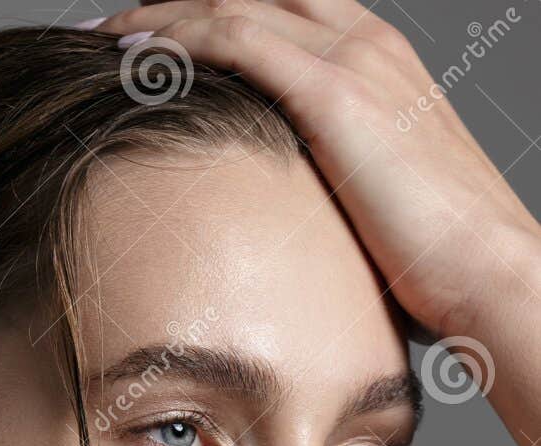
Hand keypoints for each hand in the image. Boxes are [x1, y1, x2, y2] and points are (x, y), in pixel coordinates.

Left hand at [87, 0, 539, 345]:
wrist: (490, 271)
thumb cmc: (440, 261)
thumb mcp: (375, 202)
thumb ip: (329, 186)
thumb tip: (281, 222)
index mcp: (377, 62)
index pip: (279, 11)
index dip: (212, 17)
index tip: (154, 42)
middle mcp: (365, 43)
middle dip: (174, 2)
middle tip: (110, 29)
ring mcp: (351, 60)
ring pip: (234, 4)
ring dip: (161, 16)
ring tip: (103, 38)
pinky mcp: (335, 93)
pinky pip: (237, 40)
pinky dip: (182, 40)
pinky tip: (138, 57)